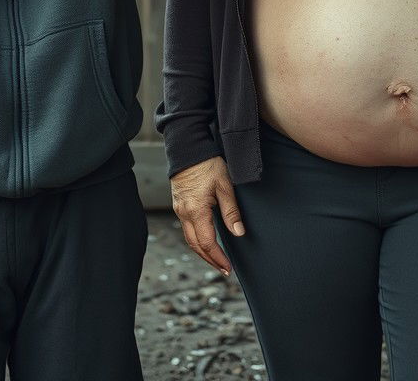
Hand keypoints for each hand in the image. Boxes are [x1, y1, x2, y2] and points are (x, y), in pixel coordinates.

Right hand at [170, 156, 244, 275]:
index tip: (229, 268)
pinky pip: (187, 228)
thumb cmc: (207, 163)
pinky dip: (197, 239)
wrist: (188, 147)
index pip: (207, 243)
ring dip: (203, 251)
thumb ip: (231, 211)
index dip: (218, 258)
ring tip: (217, 259)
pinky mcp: (178, 203)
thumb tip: (239, 233)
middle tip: (224, 269)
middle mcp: (184, 213)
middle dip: (210, 260)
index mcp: (196, 210)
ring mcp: (179, 208)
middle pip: (195, 245)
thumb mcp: (225, 185)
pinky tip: (206, 240)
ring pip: (189, 238)